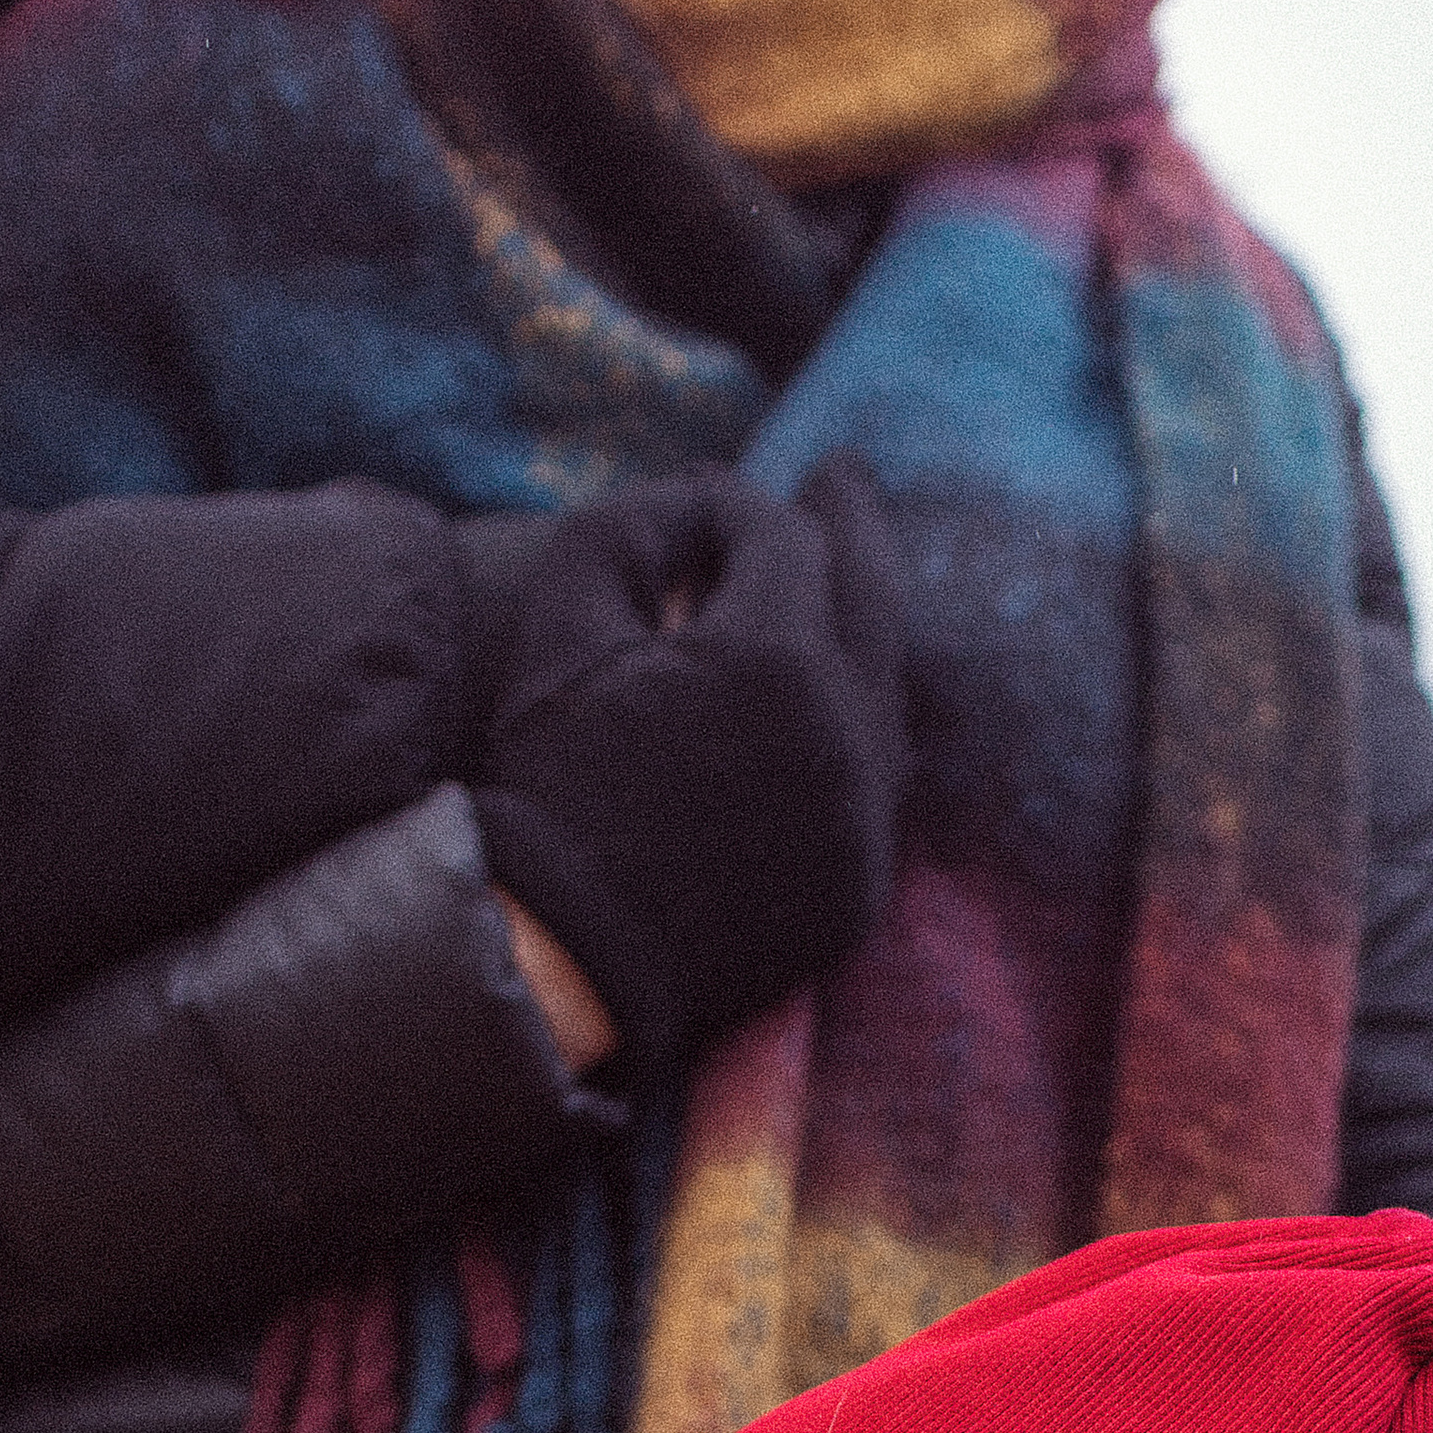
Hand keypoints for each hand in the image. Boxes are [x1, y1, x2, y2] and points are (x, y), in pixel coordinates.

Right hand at [469, 461, 907, 1073]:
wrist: (564, 955)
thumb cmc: (549, 782)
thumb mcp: (559, 625)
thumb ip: (630, 528)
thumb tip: (699, 497)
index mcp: (774, 658)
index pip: (786, 538)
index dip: (740, 504)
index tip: (705, 494)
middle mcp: (844, 732)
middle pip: (870, 598)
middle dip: (849, 525)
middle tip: (838, 476)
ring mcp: (864, 817)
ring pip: (883, 692)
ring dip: (858, 630)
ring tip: (838, 589)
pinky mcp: (862, 886)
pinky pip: (874, 784)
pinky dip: (853, 731)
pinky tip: (832, 706)